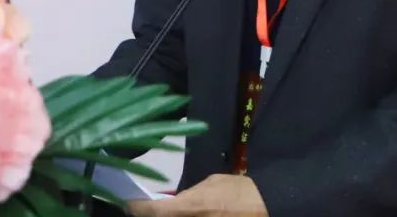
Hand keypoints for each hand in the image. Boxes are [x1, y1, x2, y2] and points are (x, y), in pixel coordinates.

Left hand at [126, 174, 267, 216]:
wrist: (268, 207)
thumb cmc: (240, 191)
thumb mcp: (212, 183)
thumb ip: (190, 194)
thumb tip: (177, 200)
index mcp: (191, 207)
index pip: (153, 212)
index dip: (136, 208)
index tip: (128, 203)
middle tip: (143, 210)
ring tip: (163, 211)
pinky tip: (184, 215)